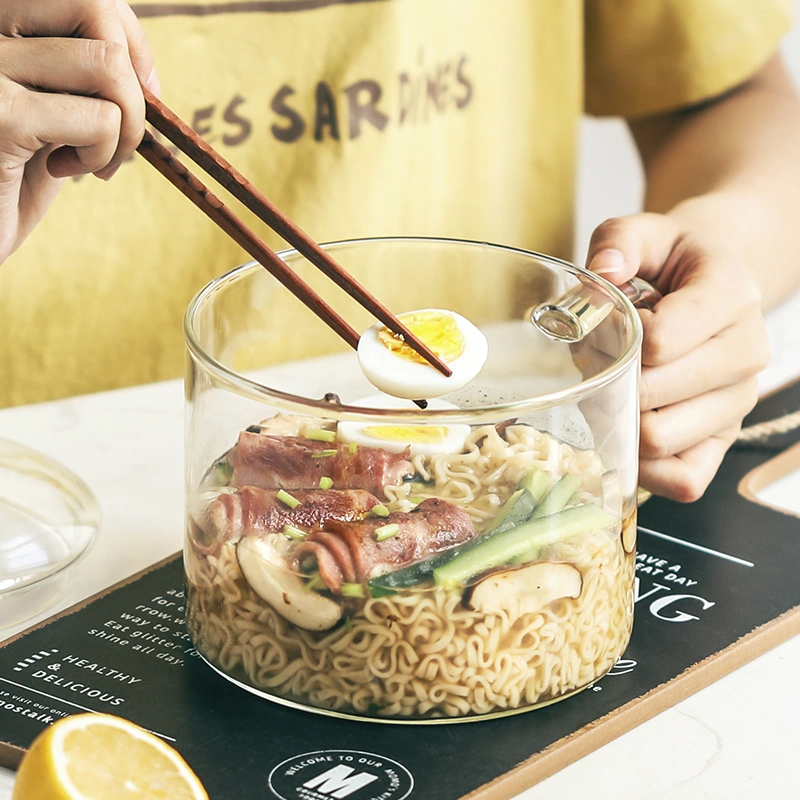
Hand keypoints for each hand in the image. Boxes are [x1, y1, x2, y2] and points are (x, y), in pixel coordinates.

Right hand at [0, 0, 154, 261]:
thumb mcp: (48, 118)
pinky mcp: (1, 115)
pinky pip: (100, 120)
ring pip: (108, 65)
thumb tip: (145, 72)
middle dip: (131, 83)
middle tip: (119, 137)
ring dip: (123, 127)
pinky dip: (102, 154)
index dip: (131, 38)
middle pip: (96, 10)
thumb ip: (80, 82)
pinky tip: (61, 170)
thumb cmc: (3, 180)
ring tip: (92, 160)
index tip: (144, 90)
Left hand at [586, 212, 769, 501]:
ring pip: (661, 439)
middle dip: (612, 381)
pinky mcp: (724, 439)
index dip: (618, 340)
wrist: (707, 285)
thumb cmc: (669, 263)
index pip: (660, 340)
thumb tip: (604, 271)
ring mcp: (738, 401)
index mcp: (731, 294)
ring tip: (615, 390)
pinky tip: (629, 432)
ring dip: (620, 419)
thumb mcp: (643, 233)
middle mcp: (746, 352)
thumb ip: (619, 240)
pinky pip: (686, 481)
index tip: (613, 325)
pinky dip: (645, 468)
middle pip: (655, 395)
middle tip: (603, 363)